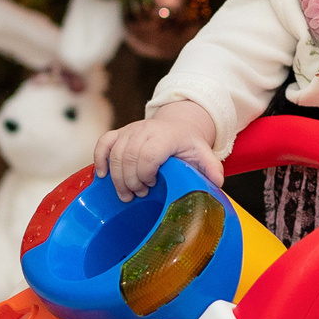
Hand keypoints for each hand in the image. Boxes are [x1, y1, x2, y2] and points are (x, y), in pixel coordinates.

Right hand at [92, 105, 222, 199]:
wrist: (178, 125)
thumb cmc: (188, 143)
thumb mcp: (203, 153)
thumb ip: (211, 167)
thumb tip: (217, 183)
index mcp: (166, 136)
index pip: (148, 154)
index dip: (146, 173)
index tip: (152, 185)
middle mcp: (146, 129)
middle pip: (129, 157)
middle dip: (131, 181)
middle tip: (139, 194)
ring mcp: (131, 130)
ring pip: (115, 154)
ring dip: (118, 178)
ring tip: (127, 194)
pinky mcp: (120, 133)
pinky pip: (104, 144)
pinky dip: (100, 160)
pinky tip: (103, 176)